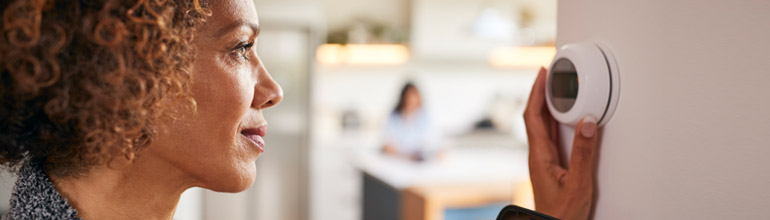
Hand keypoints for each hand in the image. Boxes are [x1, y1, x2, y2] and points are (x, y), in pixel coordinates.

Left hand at [523, 67, 598, 219]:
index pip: (533, 116)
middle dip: (540, 92)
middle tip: (548, 73)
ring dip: (547, 104)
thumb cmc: (561, 212)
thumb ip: (583, 154)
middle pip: (535, 116)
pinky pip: (551, 135)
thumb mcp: (578, 183)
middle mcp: (538, 155)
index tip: (541, 74)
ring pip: (542, 125)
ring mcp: (543, 159)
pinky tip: (564, 116)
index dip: (535, 92)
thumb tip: (586, 123)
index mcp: (539, 155)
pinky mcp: (551, 165)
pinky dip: (555, 119)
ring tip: (556, 87)